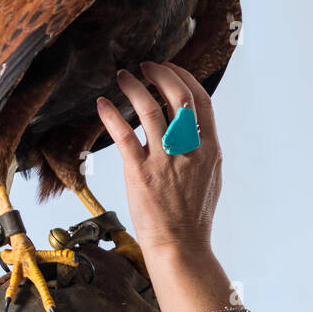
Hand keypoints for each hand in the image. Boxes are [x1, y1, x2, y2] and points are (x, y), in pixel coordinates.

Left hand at [98, 61, 221, 257]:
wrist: (180, 245)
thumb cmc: (193, 215)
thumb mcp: (210, 177)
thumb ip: (202, 148)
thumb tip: (192, 124)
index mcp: (209, 150)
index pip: (202, 101)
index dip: (184, 78)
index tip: (170, 68)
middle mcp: (189, 151)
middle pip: (179, 98)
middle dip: (162, 75)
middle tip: (147, 66)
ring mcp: (164, 161)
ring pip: (149, 110)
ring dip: (134, 88)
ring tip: (124, 77)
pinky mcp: (140, 173)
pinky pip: (123, 136)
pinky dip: (112, 115)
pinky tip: (102, 105)